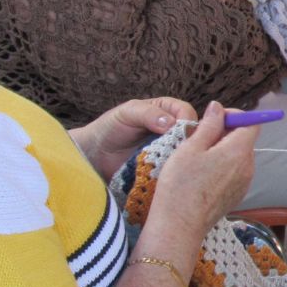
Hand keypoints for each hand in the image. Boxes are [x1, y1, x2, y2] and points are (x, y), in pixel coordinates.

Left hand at [71, 97, 197, 178]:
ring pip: (186, 153)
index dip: (188, 122)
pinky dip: (174, 172)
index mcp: (166, 110)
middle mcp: (171, 130)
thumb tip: (171, 123)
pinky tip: (170, 175)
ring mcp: (168, 150)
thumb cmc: (110, 128)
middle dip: (189, 142)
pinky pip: (175, 169)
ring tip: (173, 165)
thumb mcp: (128, 114)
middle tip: (180, 153)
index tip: (183, 135)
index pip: (187, 113)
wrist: (95, 155)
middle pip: (192, 134)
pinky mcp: (163, 168)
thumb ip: (148, 114)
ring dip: (182, 159)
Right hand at [141, 102, 259, 244]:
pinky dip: (221, 168)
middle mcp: (248, 167)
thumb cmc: (181, 185)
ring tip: (196, 159)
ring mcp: (244, 183)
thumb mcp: (191, 148)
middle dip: (225, 133)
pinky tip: (201, 176)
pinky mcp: (237, 196)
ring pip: (238, 157)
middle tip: (198, 138)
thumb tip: (219, 108)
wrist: (179, 226)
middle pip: (244, 140)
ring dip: (222, 151)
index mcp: (238, 151)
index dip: (234, 116)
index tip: (214, 119)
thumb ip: (209, 125)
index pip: (252, 123)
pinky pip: (234, 173)